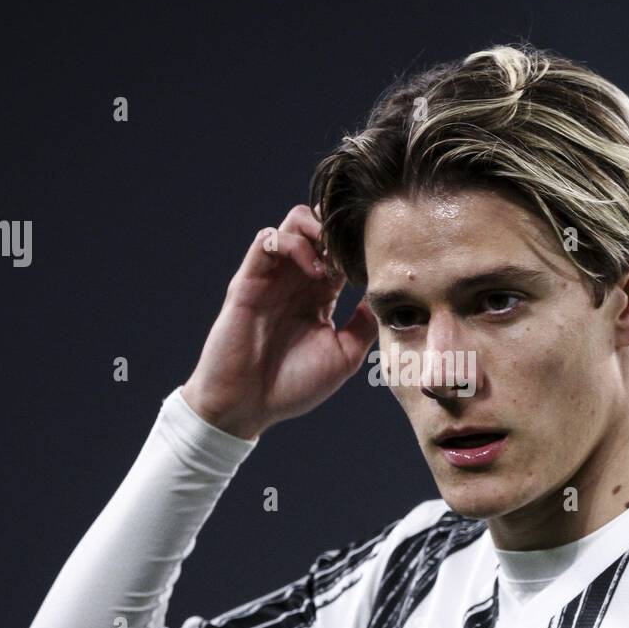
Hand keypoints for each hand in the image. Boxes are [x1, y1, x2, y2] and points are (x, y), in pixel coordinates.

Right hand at [181, 204, 377, 439]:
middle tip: (356, 256)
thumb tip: (383, 298)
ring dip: (319, 230)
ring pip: (295, 221)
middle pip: (319, 225)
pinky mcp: (249, 280)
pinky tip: (315, 272)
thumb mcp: (343, 358)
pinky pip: (268, 239)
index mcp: (318, 296)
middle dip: (340, 230)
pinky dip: (295, 243)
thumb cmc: (292, 387)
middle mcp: (296, 280)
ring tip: (335, 262)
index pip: (341, 251)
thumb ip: (364, 326)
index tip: (378, 262)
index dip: (360, 248)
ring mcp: (272, 277)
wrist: (246, 406)